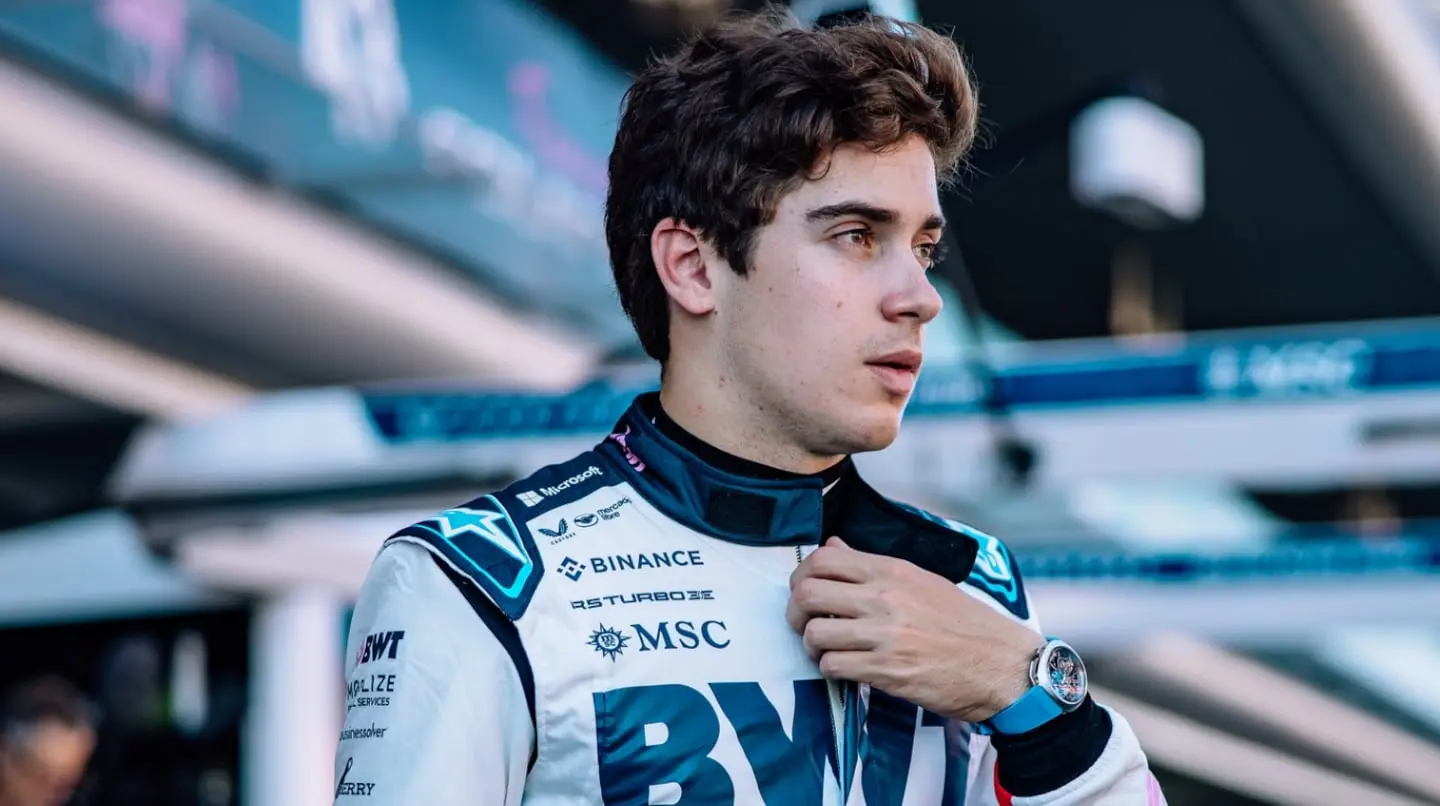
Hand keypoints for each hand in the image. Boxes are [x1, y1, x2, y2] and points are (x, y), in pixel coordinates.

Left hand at [787, 537, 1042, 722]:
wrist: (1003, 665)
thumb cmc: (964, 624)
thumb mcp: (921, 581)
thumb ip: (872, 566)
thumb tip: (832, 546)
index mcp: (893, 571)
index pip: (823, 559)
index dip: (801, 576)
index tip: (804, 591)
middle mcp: (885, 599)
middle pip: (808, 594)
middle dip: (795, 611)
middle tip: (804, 622)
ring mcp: (885, 635)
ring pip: (814, 633)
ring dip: (812, 644)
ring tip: (827, 648)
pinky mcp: (887, 671)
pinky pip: (833, 666)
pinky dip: (831, 669)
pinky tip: (845, 667)